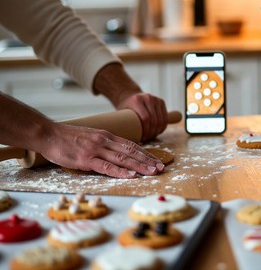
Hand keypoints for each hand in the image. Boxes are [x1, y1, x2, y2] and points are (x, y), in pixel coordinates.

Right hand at [0, 92, 164, 177]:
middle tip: (160, 168)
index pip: (132, 145)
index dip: (146, 154)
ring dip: (139, 166)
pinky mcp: (85, 159)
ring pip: (123, 158)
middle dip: (148, 161)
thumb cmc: (69, 138)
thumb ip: (105, 143)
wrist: (49, 134)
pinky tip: (130, 175)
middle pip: (131, 152)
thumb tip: (119, 153)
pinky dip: (120, 171)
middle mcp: (105, 141)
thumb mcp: (92, 136)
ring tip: (152, 172)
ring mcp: (96, 150)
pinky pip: (106, 166)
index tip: (156, 161)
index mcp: (107, 136)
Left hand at [93, 63, 168, 141]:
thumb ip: (121, 124)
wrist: (129, 94)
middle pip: (154, 120)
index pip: (145, 118)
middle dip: (152, 132)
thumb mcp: (121, 113)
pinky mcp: (161, 101)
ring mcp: (155, 99)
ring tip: (152, 136)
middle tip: (147, 139)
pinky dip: (163, 125)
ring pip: (161, 119)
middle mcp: (147, 98)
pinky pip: (165, 116)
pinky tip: (158, 131)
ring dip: (158, 130)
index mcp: (137, 100)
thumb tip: (118, 144)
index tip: (142, 138)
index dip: (146, 131)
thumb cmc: (124, 108)